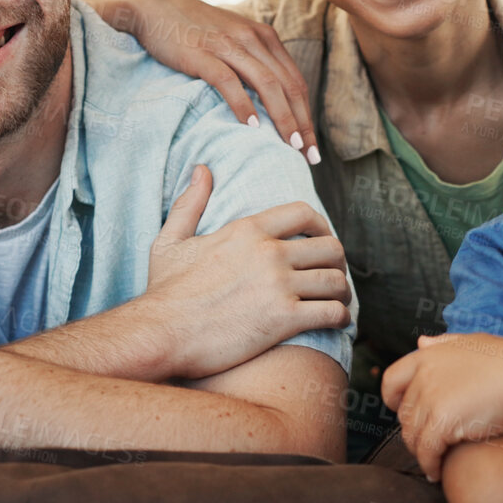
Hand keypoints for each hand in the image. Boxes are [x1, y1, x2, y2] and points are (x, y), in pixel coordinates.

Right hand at [97, 0, 316, 161]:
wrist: (155, 9)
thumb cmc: (195, 30)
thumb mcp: (234, 39)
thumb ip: (254, 60)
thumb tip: (271, 98)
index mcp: (264, 36)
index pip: (295, 80)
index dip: (308, 114)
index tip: (311, 144)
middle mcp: (252, 38)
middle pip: (288, 85)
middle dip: (302, 122)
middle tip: (309, 155)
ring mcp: (228, 45)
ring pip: (267, 84)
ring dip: (282, 117)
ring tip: (290, 146)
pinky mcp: (202, 54)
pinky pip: (229, 82)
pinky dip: (244, 105)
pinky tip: (252, 127)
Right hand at [141, 166, 351, 379]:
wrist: (161, 333)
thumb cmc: (165, 292)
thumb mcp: (171, 240)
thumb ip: (191, 203)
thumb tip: (202, 169)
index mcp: (247, 230)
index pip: (304, 214)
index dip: (322, 226)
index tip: (323, 239)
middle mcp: (268, 253)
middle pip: (330, 247)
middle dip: (337, 262)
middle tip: (332, 276)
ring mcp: (278, 286)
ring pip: (335, 281)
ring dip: (342, 292)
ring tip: (337, 301)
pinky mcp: (284, 319)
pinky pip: (332, 313)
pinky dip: (340, 318)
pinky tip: (335, 322)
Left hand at [382, 333, 502, 481]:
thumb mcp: (473, 343)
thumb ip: (444, 344)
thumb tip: (421, 342)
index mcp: (428, 356)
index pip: (391, 380)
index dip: (394, 400)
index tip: (403, 412)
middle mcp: (423, 375)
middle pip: (404, 413)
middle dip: (413, 431)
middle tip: (427, 445)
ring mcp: (431, 398)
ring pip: (413, 435)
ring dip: (420, 452)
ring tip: (432, 462)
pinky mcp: (442, 423)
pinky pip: (426, 452)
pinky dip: (429, 465)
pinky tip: (437, 473)